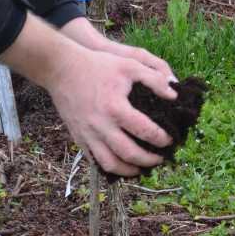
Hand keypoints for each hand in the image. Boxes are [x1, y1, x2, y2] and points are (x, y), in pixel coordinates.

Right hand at [0, 16, 176, 175]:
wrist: (60, 69)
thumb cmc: (97, 65)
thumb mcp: (129, 64)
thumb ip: (154, 79)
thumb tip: (173, 94)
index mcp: (116, 108)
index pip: (145, 130)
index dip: (161, 139)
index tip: (169, 140)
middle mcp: (101, 125)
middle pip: (129, 154)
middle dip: (148, 161)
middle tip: (159, 159)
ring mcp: (87, 134)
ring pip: (110, 164)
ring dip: (129, 171)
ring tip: (140, 169)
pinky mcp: (78, 137)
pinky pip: (95, 160)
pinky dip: (110, 167)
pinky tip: (120, 164)